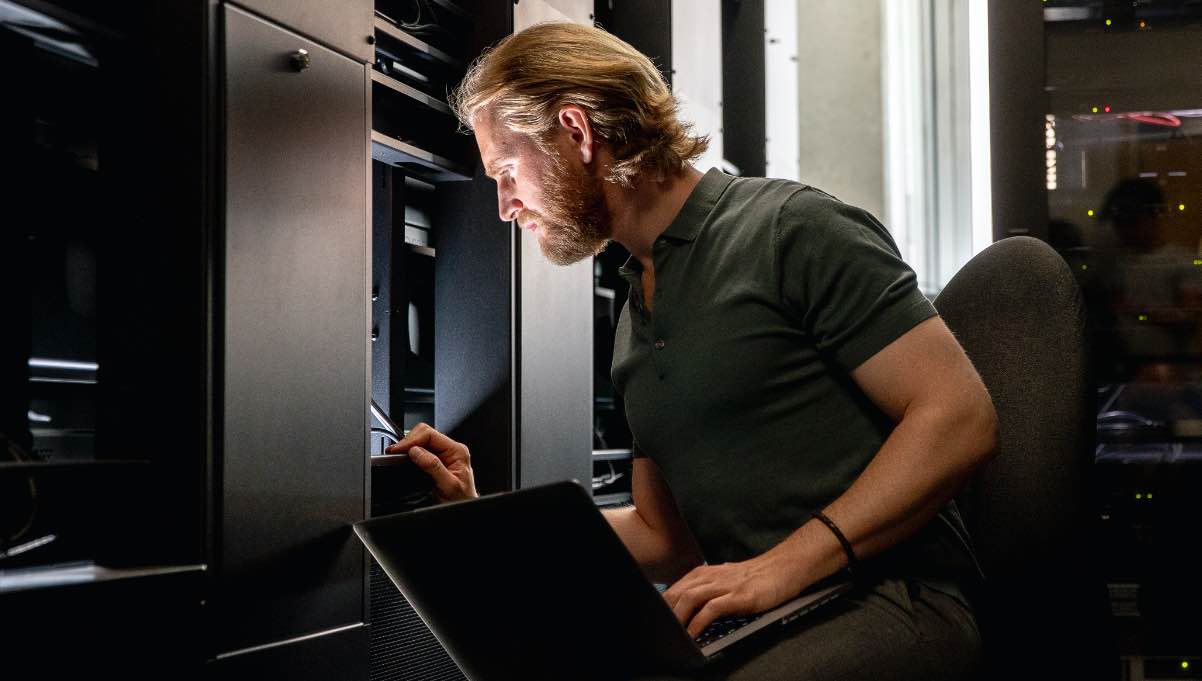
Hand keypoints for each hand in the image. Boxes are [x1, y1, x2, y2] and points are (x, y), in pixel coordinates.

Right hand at [385, 423, 477, 502]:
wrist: (463, 508)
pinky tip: (403, 458)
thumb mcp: (448, 485)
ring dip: (407, 446)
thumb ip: (433, 467)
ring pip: (420, 440)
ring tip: (396, 455)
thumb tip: (416, 452)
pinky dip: (409, 453)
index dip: (412, 440)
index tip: (399, 450)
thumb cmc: (461, 499)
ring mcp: (442, 454)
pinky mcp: (435, 460)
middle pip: (424, 433)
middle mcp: (450, 449)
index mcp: (457, 451)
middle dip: (408, 442)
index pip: (430, 434)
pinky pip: (420, 450)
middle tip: (394, 452)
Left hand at [661, 552, 803, 638]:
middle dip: (665, 613)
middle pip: (677, 593)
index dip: (662, 606)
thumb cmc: (753, 578)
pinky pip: (711, 609)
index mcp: (704, 573)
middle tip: (659, 631)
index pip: (675, 589)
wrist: (782, 569)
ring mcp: (725, 585)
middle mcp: (711, 576)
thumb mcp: (724, 580)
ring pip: (690, 598)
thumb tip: (687, 608)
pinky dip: (699, 622)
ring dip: (678, 618)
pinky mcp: (738, 596)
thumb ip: (706, 590)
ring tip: (672, 634)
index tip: (654, 621)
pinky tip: (694, 634)